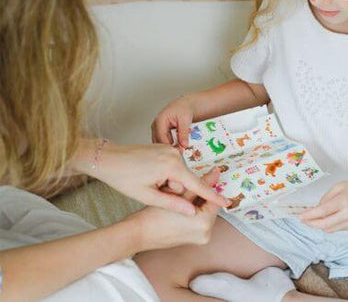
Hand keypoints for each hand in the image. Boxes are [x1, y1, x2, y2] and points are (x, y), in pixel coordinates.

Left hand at [92, 142, 228, 214]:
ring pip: (178, 175)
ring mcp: (170, 149)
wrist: (107, 158)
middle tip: (151, 190)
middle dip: (173, 191)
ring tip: (147, 182)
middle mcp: (175, 154)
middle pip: (185, 181)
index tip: (227, 202)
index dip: (212, 196)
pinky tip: (148, 175)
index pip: (197, 185)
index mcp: (172, 166)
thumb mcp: (147, 196)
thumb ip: (173, 204)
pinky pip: (173, 167)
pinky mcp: (165, 148)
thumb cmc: (123, 178)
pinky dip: (165, 176)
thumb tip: (192, 212)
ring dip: (168, 184)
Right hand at [127, 168, 221, 251]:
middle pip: (211, 205)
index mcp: (204, 224)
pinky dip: (197, 209)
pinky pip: (201, 219)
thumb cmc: (156, 215)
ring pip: (206, 211)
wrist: (140, 233)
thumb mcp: (179, 195)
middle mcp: (206, 233)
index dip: (212, 183)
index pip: (214, 199)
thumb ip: (199, 185)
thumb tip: (214, 175)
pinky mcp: (196, 239)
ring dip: (200, 200)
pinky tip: (188, 200)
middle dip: (204, 192)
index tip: (214, 172)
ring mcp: (202, 238)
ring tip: (191, 188)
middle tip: (202, 176)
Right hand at [151, 95, 195, 148]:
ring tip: (180, 150)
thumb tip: (184, 145)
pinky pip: (163, 142)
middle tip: (180, 153)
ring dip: (169, 148)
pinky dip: (170, 145)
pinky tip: (177, 147)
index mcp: (160, 120)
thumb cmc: (183, 109)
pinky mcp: (160, 132)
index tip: (178, 152)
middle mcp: (156, 125)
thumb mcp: (185, 120)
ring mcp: (157, 129)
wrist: (184, 105)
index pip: (161, 137)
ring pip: (160, 143)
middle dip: (168, 149)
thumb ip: (184, 133)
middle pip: (158, 142)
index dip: (169, 146)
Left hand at [300, 179, 347, 231]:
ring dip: (319, 225)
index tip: (300, 217)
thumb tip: (316, 210)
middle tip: (303, 220)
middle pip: (325, 224)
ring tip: (312, 219)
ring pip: (330, 229)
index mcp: (343, 201)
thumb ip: (326, 198)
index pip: (322, 212)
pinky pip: (336, 229)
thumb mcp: (338, 187)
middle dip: (312, 223)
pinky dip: (328, 225)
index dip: (310, 216)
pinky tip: (324, 220)